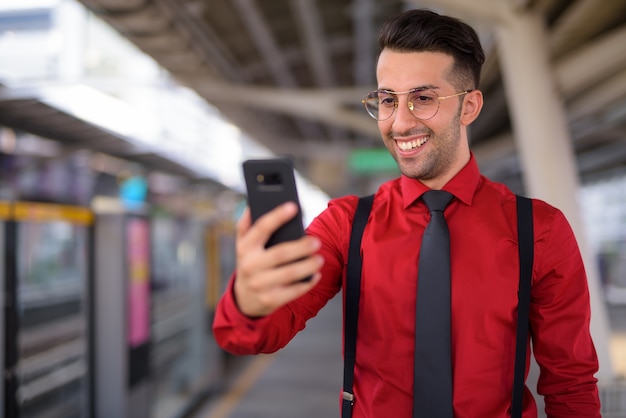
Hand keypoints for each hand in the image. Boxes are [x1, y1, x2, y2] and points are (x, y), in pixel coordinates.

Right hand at [234, 202, 323, 316]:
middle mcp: (251, 265)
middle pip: (280, 253)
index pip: (261, 228)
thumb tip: (251, 206)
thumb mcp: (243, 245)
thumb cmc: (250, 263)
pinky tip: (316, 275)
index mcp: (245, 248)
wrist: (244, 298)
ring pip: (290, 273)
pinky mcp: (271, 299)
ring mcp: (260, 284)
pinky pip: (294, 291)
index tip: (294, 207)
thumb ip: (246, 225)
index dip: (277, 216)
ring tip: (319, 259)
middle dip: (301, 247)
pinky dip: (308, 282)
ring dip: (308, 265)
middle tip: (317, 242)